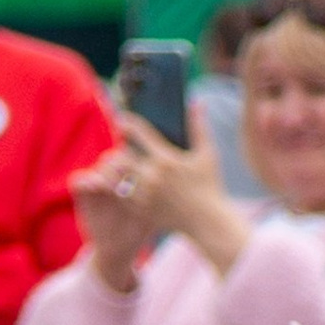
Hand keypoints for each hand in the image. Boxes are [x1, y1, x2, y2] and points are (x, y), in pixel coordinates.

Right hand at [68, 147, 151, 293]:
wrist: (119, 249)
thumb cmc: (140, 231)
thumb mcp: (152, 215)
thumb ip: (157, 200)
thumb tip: (177, 186)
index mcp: (132, 176)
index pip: (134, 158)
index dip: (137, 161)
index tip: (146, 173)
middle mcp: (113, 176)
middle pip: (117, 158)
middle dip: (122, 164)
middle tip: (128, 175)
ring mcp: (97, 183)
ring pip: (100, 166)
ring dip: (106, 171)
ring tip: (113, 183)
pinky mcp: (82, 193)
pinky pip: (77, 180)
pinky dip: (84, 180)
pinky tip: (95, 186)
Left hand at [113, 108, 248, 274]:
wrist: (208, 223)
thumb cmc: (210, 187)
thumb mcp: (208, 155)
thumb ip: (199, 127)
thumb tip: (196, 101)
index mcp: (167, 160)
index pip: (138, 132)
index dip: (127, 122)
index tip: (124, 120)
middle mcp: (153, 177)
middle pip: (120, 153)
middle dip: (119, 148)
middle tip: (122, 146)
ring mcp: (145, 195)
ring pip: (115, 174)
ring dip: (114, 166)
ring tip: (119, 163)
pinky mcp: (141, 210)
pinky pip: (117, 193)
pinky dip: (114, 185)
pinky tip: (120, 181)